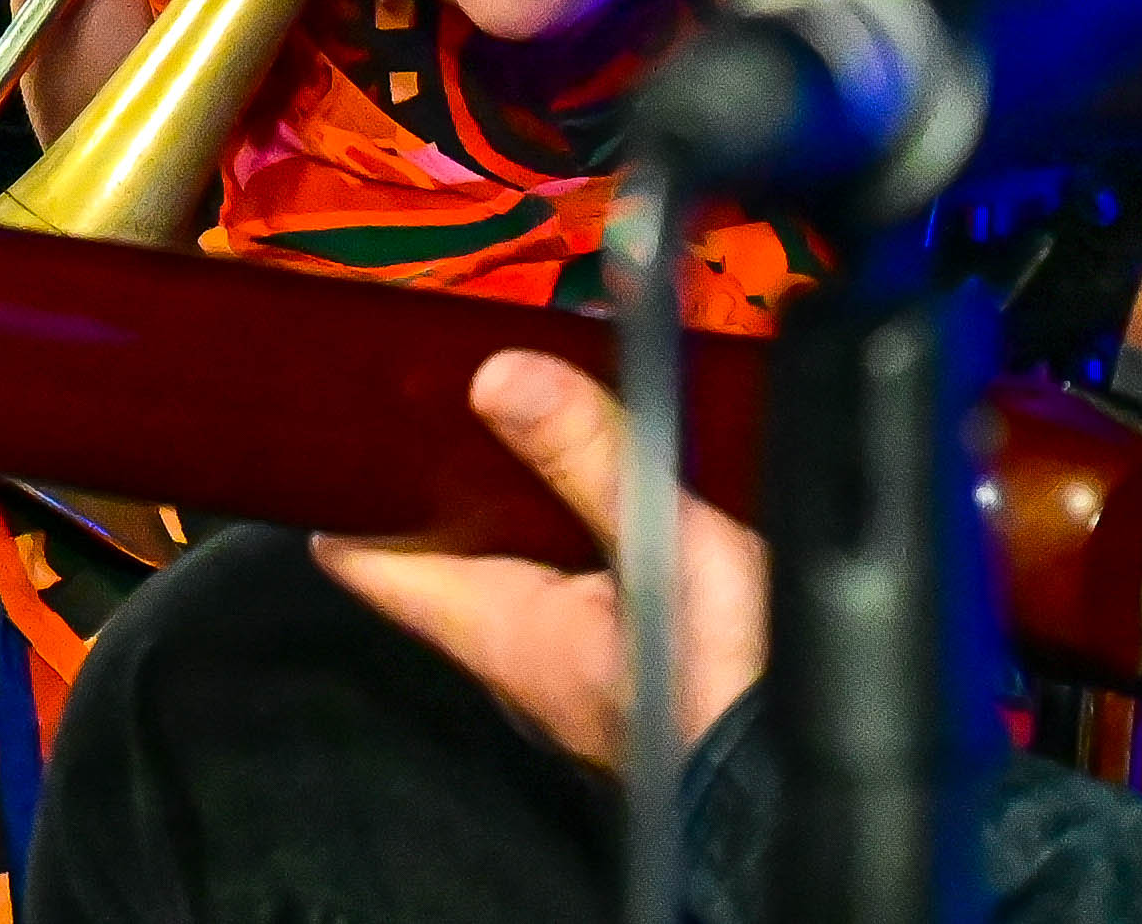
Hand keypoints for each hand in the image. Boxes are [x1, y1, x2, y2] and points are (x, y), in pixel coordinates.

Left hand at [318, 351, 766, 770]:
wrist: (789, 768)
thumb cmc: (720, 688)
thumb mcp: (659, 549)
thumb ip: (589, 461)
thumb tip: (501, 376)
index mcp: (502, 629)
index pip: (379, 561)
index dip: (355, 495)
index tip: (352, 426)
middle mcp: (525, 650)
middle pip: (455, 547)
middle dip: (461, 467)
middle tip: (474, 374)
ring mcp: (580, 658)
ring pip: (528, 555)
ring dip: (535, 487)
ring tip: (554, 399)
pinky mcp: (638, 653)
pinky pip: (592, 569)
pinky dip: (596, 516)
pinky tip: (636, 475)